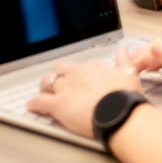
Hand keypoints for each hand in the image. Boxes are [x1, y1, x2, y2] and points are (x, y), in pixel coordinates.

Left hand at [27, 47, 142, 136]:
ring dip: (45, 87)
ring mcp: (64, 88)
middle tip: (58, 85)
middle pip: (59, 71)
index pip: (80, 66)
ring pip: (47, 82)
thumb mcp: (129, 74)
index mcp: (92, 67)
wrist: (120, 113)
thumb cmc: (126, 97)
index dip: (78, 74)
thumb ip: (124, 61)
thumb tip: (123, 49)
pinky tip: (32, 106)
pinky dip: (35, 103)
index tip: (79, 79)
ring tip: (44, 92)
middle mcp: (75, 74)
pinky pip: (40, 101)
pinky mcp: (57, 104)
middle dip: (57, 76)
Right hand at [127, 35, 161, 94]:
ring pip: (154, 54)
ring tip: (130, 69)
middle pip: (148, 51)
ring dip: (141, 60)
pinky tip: (152, 68)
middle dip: (133, 59)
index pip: (146, 52)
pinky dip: (152, 63)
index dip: (133, 63)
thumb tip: (151, 47)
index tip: (121, 72)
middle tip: (119, 70)